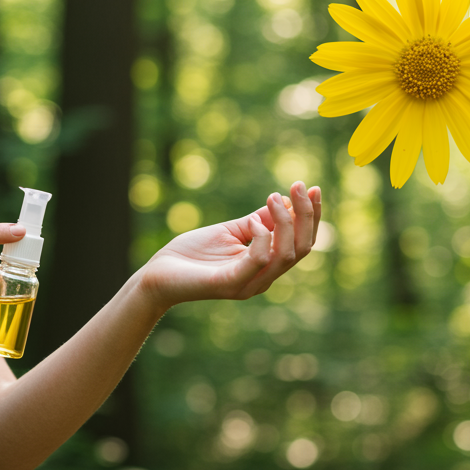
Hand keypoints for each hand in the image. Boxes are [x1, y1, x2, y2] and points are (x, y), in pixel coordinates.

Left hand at [138, 182, 321, 309]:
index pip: (302, 243)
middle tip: (299, 185)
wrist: (158, 274)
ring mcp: (248, 283)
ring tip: (272, 197)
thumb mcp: (230, 231)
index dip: (311, 216)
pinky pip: (259, 260)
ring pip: (285, 255)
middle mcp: (263, 278)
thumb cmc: (192, 254)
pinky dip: (262, 237)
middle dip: (305, 214)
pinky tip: (252, 223)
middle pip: (301, 249)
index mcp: (266, 266)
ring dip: (285, 221)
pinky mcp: (229, 284)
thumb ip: (257, 220)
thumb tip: (283, 201)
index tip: (312, 187)